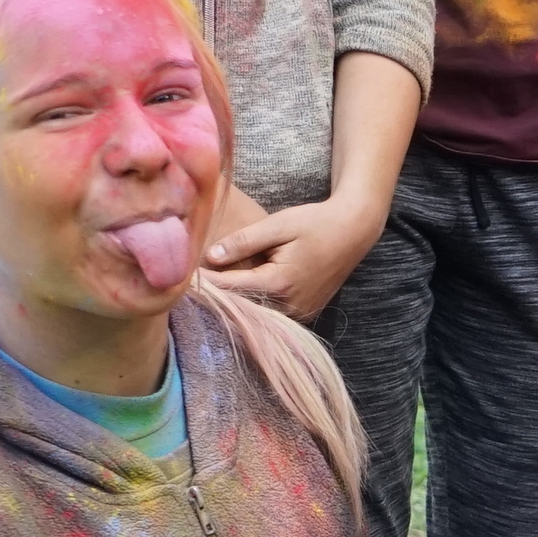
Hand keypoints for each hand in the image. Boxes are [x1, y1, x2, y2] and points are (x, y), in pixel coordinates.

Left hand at [203, 193, 387, 320]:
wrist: (354, 230)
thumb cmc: (316, 223)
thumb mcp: (278, 225)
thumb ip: (244, 242)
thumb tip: (210, 257)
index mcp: (280, 284)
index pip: (231, 288)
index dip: (206, 281)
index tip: (183, 275)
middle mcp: (290, 307)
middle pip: (242, 306)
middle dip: (219, 294)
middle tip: (189, 284)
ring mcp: (300, 314)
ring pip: (257, 313)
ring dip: (236, 302)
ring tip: (211, 290)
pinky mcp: (306, 314)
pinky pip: (273, 313)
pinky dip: (256, 304)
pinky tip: (240, 293)